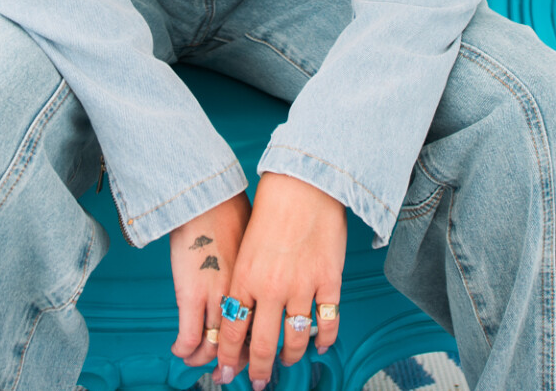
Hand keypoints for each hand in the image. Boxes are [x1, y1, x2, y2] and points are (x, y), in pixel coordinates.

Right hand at [169, 191, 250, 367]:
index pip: (265, 329)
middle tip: (229, 369)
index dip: (258, 347)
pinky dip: (185, 349)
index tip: (252, 354)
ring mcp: (216, 298)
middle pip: (244, 344)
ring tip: (200, 361)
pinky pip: (190, 338)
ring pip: (215, 346)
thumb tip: (263, 274)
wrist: (207, 199)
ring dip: (206, 360)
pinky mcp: (191, 296)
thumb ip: (259, 266)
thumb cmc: (232, 212)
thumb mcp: (257, 242)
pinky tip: (182, 351)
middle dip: (237, 363)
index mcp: (261, 286)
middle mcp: (242, 297)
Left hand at [217, 173, 346, 387]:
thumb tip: (242, 320)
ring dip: (291, 356)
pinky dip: (324, 339)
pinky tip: (321, 345)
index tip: (226, 373)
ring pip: (295, 340)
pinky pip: (328, 323)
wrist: (302, 185)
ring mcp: (302, 285)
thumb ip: (244, 285)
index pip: (232, 331)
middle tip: (259, 383)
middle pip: (263, 345)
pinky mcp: (329, 280)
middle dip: (260, 371)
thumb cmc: (272, 213)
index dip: (228, 358)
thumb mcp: (246, 251)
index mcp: (244, 278)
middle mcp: (271, 287)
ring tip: (289, 360)